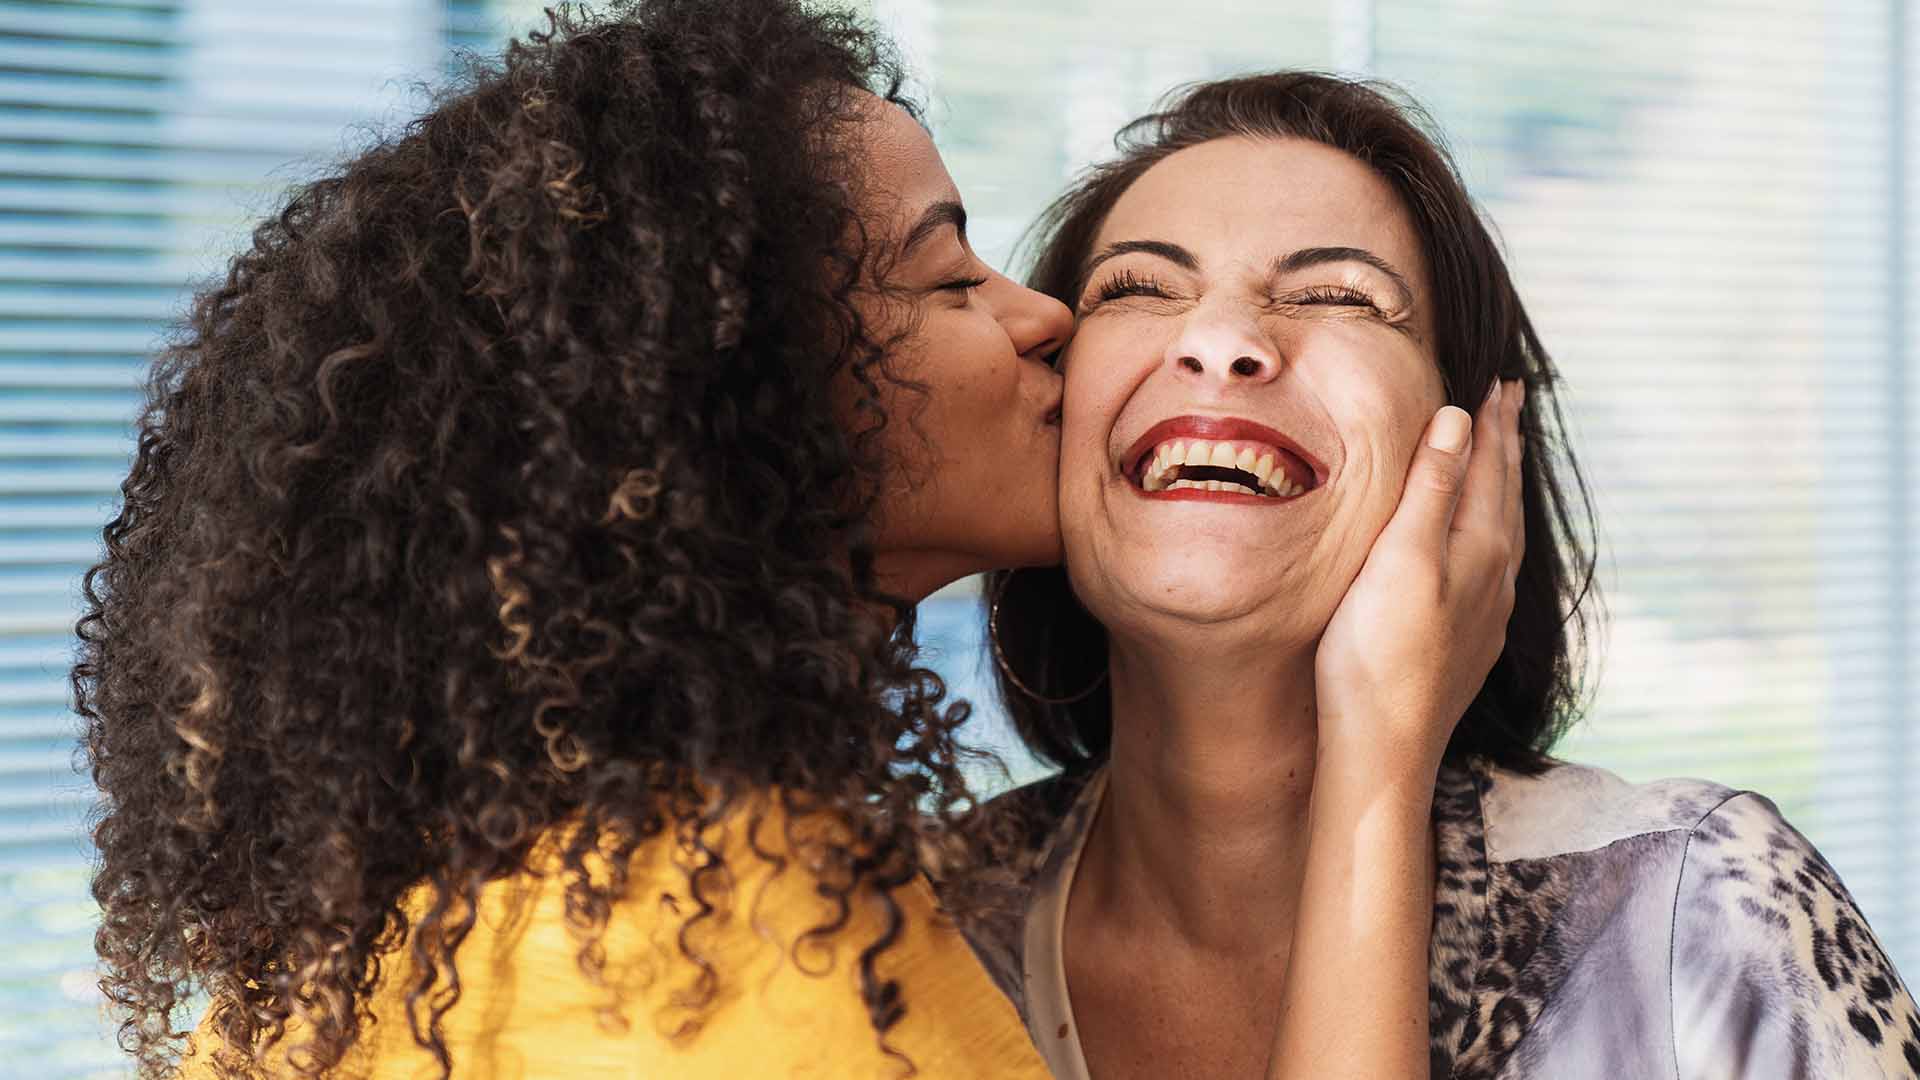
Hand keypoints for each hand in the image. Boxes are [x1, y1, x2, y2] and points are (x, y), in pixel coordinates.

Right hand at [1313, 379, 1524, 775]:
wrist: (1382, 751)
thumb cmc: (1377, 655)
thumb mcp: (1400, 559)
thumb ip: (1431, 490)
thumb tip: (1459, 420)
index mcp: (1479, 549)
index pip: (1489, 467)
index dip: (1492, 423)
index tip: (1501, 383)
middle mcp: (1492, 578)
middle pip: (1503, 496)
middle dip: (1504, 447)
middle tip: (1511, 404)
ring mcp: (1482, 614)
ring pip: (1501, 533)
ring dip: (1500, 489)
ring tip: (1499, 463)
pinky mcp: (1463, 643)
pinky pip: (1489, 566)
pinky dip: (1487, 532)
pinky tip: (1478, 548)